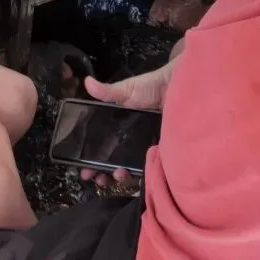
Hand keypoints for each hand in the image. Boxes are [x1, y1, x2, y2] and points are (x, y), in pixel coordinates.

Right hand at [79, 65, 173, 186]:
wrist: (175, 88)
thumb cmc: (149, 87)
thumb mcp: (126, 90)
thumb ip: (107, 92)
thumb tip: (87, 82)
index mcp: (118, 129)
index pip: (102, 149)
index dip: (92, 161)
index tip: (83, 171)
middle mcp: (129, 141)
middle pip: (112, 163)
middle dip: (102, 174)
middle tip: (96, 177)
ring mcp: (144, 148)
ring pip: (129, 169)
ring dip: (119, 176)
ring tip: (116, 174)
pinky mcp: (158, 152)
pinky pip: (147, 168)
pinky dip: (140, 175)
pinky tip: (134, 174)